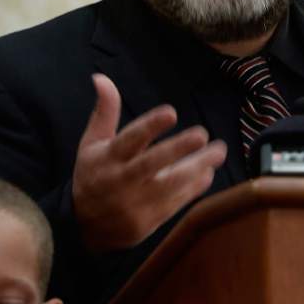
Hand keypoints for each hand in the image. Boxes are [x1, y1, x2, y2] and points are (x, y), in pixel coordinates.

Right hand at [72, 74, 226, 252]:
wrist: (84, 226)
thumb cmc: (92, 175)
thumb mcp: (92, 143)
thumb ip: (104, 111)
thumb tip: (101, 78)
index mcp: (108, 157)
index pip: (130, 139)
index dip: (150, 126)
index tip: (171, 113)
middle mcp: (121, 180)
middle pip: (152, 163)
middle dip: (179, 148)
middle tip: (202, 134)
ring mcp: (135, 203)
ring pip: (170, 185)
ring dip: (197, 168)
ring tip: (218, 151)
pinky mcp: (147, 222)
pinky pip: (175, 204)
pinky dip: (193, 188)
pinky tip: (208, 173)